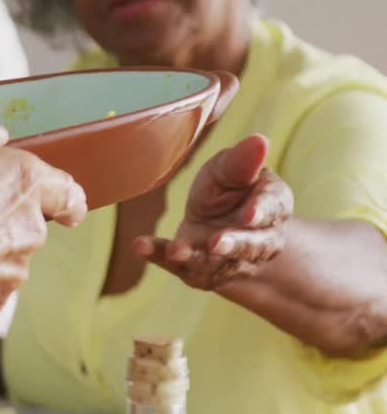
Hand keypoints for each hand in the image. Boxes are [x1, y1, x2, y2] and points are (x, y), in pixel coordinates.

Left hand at [136, 134, 292, 289]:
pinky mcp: (200, 272)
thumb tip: (259, 141)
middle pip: (248, 246)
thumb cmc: (230, 188)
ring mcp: (228, 262)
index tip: (249, 215)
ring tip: (175, 250)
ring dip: (193, 257)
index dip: (260, 213)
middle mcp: (257, 241)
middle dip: (232, 244)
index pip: (270, 210)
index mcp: (272, 208)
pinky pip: (179, 266)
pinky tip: (140, 246)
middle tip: (215, 243)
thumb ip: (242, 163)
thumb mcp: (233, 170)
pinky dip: (159, 255)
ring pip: (214, 263)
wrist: (219, 223)